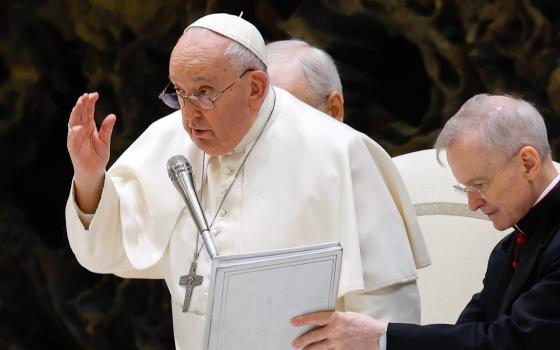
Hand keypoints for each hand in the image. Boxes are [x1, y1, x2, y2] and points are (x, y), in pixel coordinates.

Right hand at [67, 92, 115, 212]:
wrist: (93, 171)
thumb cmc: (98, 155)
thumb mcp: (105, 140)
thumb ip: (107, 129)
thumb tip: (113, 115)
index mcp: (88, 127)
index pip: (88, 112)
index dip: (90, 103)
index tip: (94, 94)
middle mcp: (80, 130)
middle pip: (80, 115)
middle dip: (82, 105)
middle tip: (85, 96)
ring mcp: (75, 138)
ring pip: (74, 123)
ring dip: (76, 114)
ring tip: (79, 105)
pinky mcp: (73, 148)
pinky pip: (72, 140)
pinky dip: (74, 133)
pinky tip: (78, 127)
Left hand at [291, 311, 386, 349]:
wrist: (378, 337)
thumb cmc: (365, 324)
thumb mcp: (349, 315)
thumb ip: (336, 318)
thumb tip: (325, 320)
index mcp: (336, 317)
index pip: (315, 318)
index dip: (303, 320)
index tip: (294, 322)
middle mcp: (335, 330)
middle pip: (314, 335)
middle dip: (303, 340)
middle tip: (295, 343)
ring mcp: (338, 342)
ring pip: (319, 347)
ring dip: (309, 349)